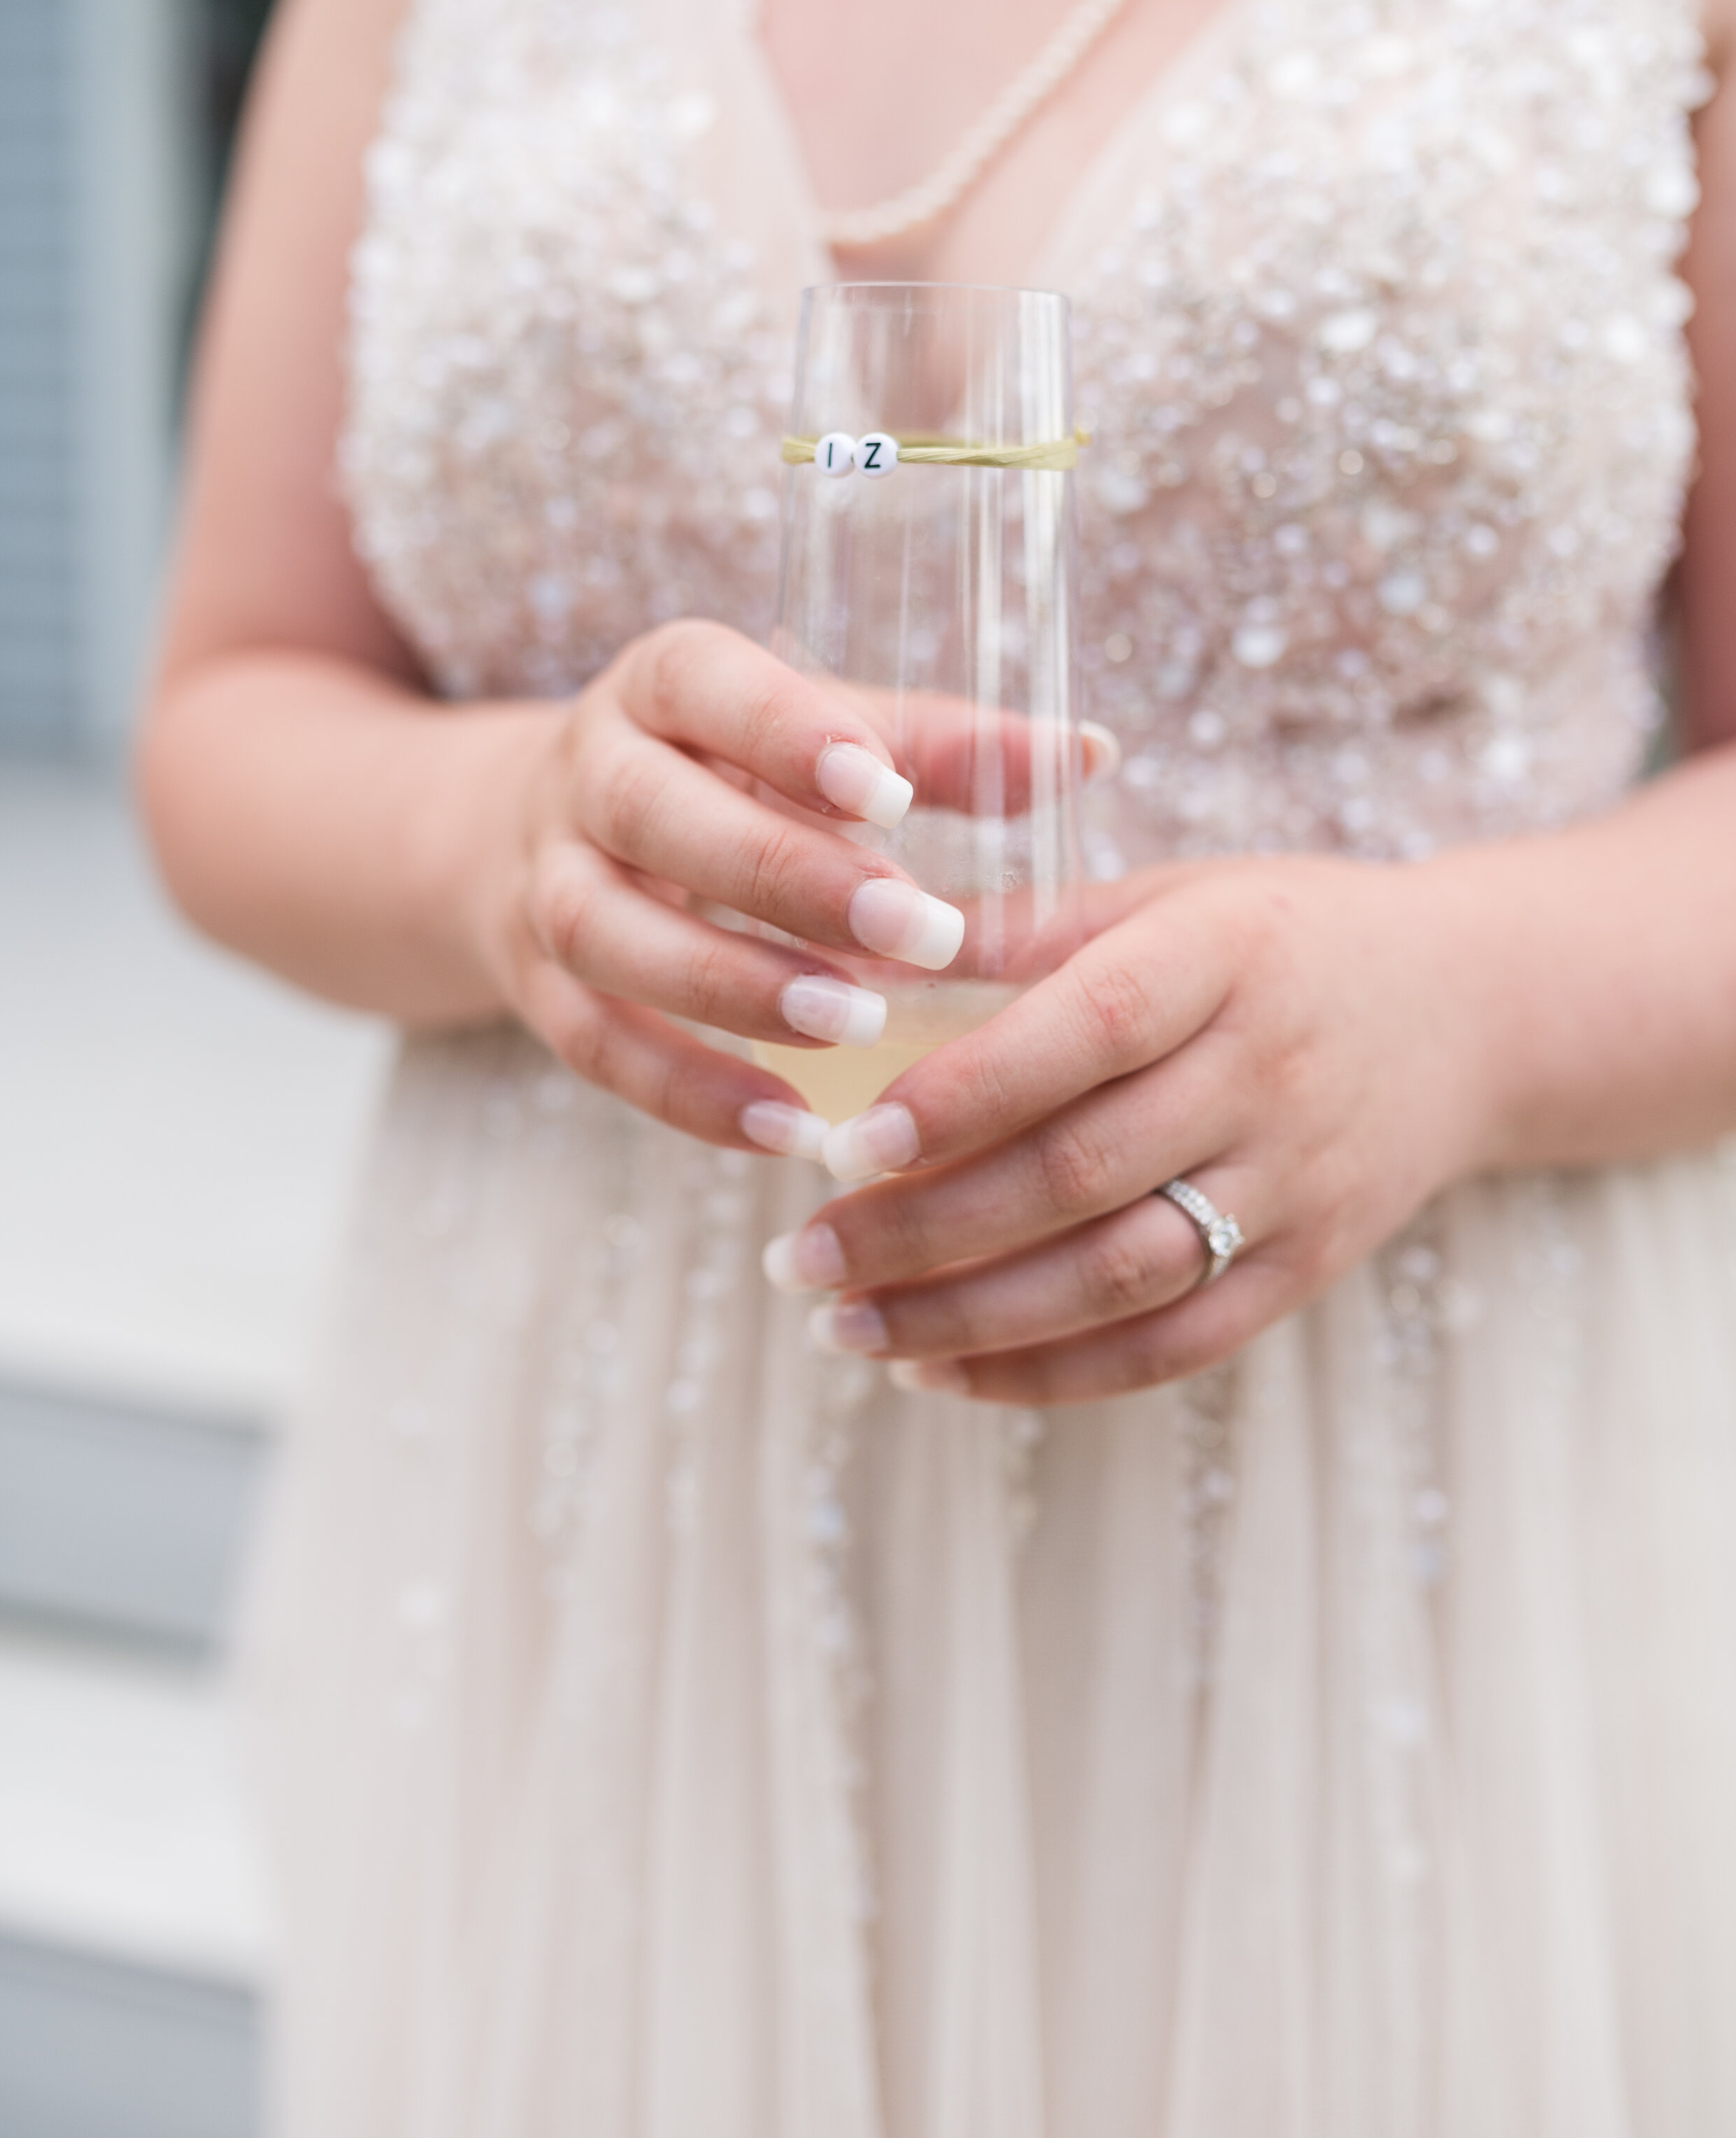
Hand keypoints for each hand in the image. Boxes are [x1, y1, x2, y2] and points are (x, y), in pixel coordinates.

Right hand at [469, 618, 973, 1153]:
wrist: (546, 832)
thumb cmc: (733, 776)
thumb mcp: (818, 739)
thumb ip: (940, 748)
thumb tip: (1088, 753)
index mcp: (661, 683)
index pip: (703, 682)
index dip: (787, 734)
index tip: (889, 796)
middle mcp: (585, 772)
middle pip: (655, 813)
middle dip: (789, 878)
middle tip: (920, 934)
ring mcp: (543, 881)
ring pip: (607, 933)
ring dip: (732, 988)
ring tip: (858, 1029)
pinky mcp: (535, 986)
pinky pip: (595, 1046)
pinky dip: (690, 1094)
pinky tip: (794, 1127)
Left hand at [762, 855, 1494, 1400]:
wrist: (1469, 1011)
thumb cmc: (1281, 937)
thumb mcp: (1174, 894)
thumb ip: (1033, 925)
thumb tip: (872, 944)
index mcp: (1224, 957)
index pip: (1081, 1032)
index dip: (960, 1095)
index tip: (842, 1143)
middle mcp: (1265, 1075)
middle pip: (1078, 1175)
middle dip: (920, 1230)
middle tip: (798, 1260)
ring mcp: (1294, 1185)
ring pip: (1114, 1280)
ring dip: (964, 1318)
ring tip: (843, 1327)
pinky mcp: (1306, 1270)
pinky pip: (1168, 1346)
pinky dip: (1046, 1373)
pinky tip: (938, 1370)